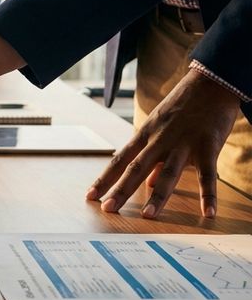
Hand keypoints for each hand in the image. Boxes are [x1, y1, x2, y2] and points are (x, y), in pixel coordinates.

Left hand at [86, 69, 239, 218]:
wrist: (210, 83)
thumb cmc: (182, 107)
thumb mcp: (160, 127)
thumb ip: (154, 156)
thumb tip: (147, 182)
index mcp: (145, 135)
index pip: (119, 160)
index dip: (104, 179)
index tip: (89, 196)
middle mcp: (159, 140)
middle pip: (136, 168)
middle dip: (121, 190)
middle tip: (107, 209)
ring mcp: (183, 143)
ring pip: (168, 172)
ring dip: (158, 195)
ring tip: (148, 216)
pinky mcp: (207, 145)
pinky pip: (208, 175)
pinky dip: (208, 195)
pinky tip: (208, 213)